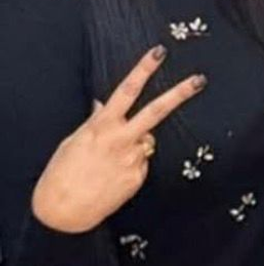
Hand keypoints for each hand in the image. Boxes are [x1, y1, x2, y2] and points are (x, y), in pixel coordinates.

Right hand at [31, 45, 205, 232]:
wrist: (63, 212)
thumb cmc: (62, 173)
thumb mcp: (75, 140)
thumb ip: (95, 122)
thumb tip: (102, 104)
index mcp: (102, 126)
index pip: (126, 91)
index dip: (143, 70)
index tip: (158, 53)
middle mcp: (122, 140)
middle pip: (156, 111)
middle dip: (179, 94)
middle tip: (199, 80)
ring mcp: (133, 158)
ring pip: (147, 140)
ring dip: (136, 143)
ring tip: (110, 161)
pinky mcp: (139, 176)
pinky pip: (141, 162)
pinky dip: (132, 163)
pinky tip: (113, 175)